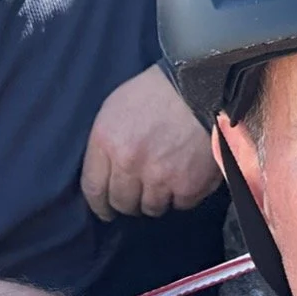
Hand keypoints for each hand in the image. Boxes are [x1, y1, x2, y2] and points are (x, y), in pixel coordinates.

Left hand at [81, 64, 222, 219]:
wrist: (203, 84)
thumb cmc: (157, 91)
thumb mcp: (116, 107)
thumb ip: (106, 144)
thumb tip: (105, 174)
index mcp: (106, 142)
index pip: (93, 189)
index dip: (100, 205)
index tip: (106, 210)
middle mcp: (129, 164)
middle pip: (122, 203)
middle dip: (129, 201)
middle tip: (140, 194)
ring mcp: (159, 178)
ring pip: (151, 208)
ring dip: (157, 199)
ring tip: (166, 182)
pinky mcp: (188, 185)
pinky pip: (180, 204)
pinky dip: (184, 195)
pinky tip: (187, 176)